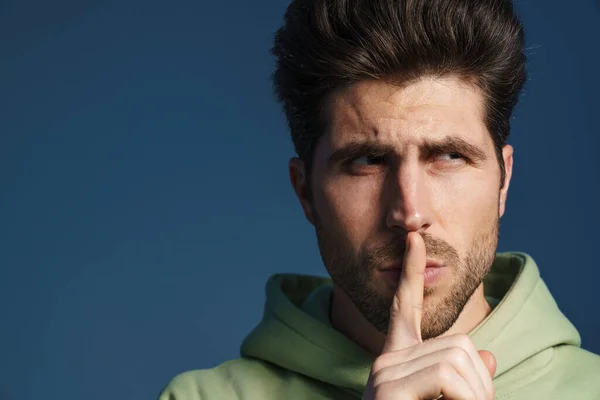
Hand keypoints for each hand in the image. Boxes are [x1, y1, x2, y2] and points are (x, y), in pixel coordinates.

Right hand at [363, 232, 496, 399]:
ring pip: (455, 359)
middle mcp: (386, 360)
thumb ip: (466, 378)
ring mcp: (384, 373)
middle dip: (478, 382)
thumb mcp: (449, 399)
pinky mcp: (387, 389)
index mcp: (398, 358)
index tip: (414, 240)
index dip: (413, 272)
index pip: (405, 307)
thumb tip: (489, 355)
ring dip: (474, 395)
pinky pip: (444, 376)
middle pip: (456, 344)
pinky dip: (464, 398)